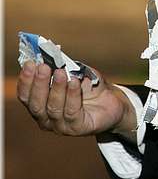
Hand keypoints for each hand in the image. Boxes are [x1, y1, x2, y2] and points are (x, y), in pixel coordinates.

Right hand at [17, 61, 135, 139]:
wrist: (111, 100)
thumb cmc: (87, 84)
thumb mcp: (73, 71)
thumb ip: (60, 64)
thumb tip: (52, 51)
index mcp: (40, 104)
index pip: (26, 96)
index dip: (25, 80)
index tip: (30, 64)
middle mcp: (47, 118)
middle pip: (36, 105)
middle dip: (39, 84)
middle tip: (43, 67)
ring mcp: (62, 126)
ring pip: (53, 108)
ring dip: (57, 88)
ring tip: (61, 72)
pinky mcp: (78, 128)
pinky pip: (72, 112)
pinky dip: (72, 95)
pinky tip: (75, 82)